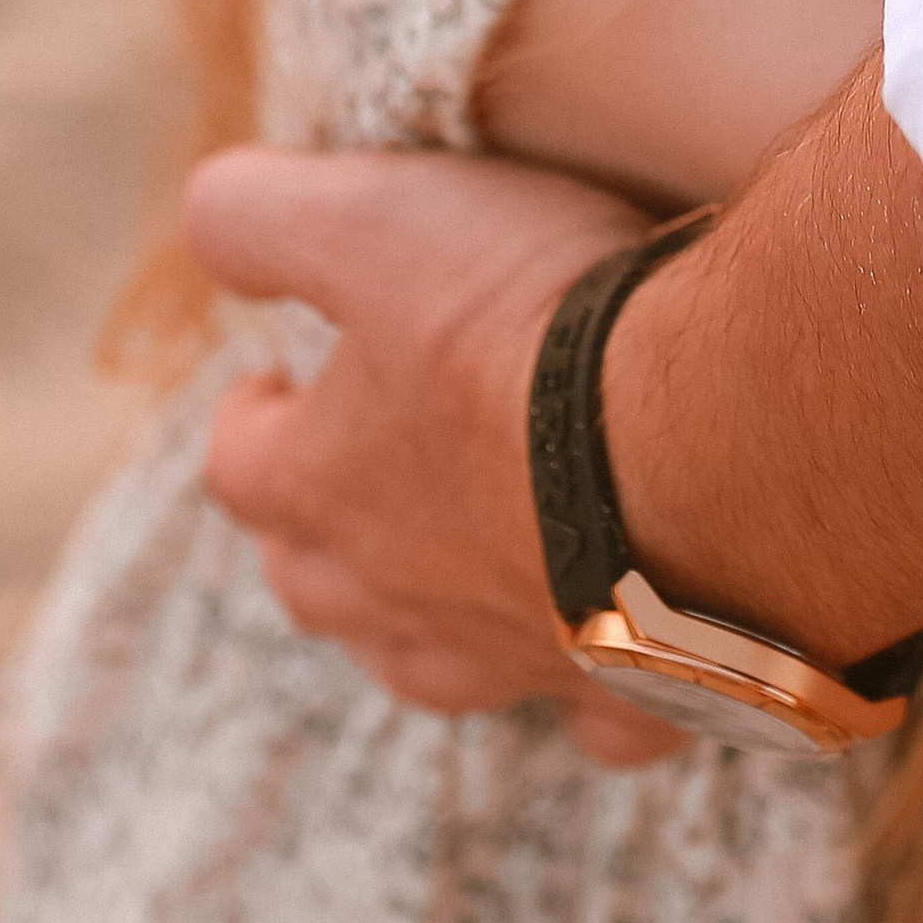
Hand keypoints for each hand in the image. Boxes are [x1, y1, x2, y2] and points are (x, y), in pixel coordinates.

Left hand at [184, 142, 684, 754]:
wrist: (710, 445)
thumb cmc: (526, 328)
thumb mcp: (366, 218)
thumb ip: (254, 214)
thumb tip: (211, 219)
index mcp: (319, 489)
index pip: (240, 461)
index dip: (254, 415)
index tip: (281, 374)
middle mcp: (394, 597)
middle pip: (318, 584)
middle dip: (322, 526)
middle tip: (360, 461)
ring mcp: (508, 656)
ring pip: (431, 660)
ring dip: (429, 614)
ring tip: (458, 559)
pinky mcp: (631, 686)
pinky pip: (593, 708)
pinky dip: (591, 679)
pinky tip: (616, 642)